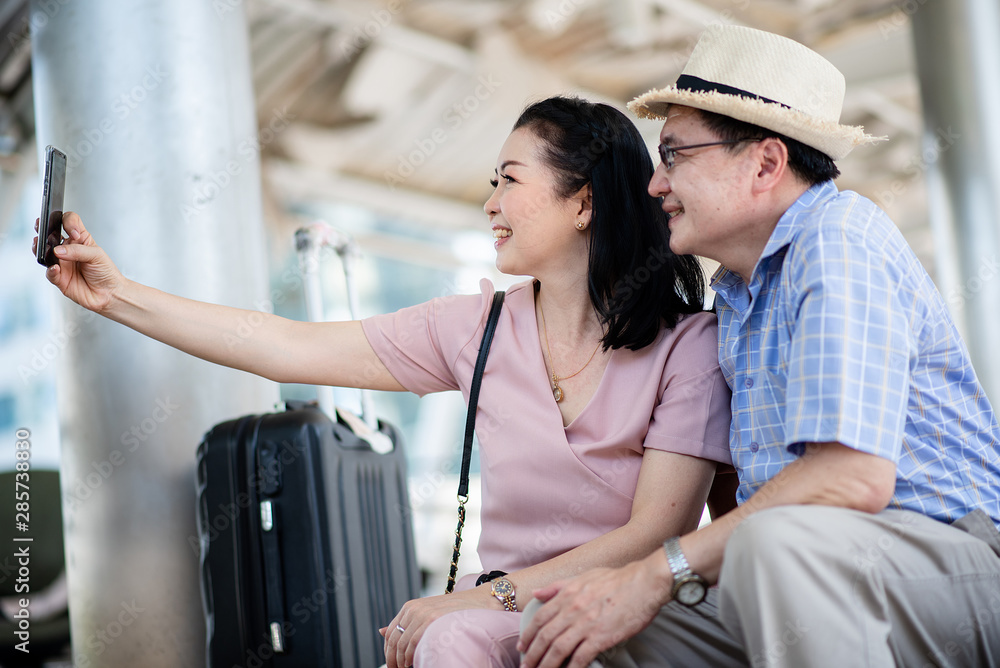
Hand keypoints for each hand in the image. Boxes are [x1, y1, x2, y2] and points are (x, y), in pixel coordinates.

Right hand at [34, 212, 125, 312]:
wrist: (109, 293)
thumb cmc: (105, 272)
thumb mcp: (97, 255)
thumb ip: (78, 251)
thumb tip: (58, 250)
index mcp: (79, 239)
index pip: (69, 221)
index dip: (68, 222)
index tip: (74, 232)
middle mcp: (67, 249)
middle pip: (50, 234)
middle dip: (43, 228)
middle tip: (42, 228)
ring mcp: (62, 263)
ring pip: (44, 253)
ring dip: (41, 248)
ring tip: (42, 247)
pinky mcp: (59, 278)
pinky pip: (50, 272)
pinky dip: (51, 270)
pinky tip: (56, 268)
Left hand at [378, 588, 500, 667]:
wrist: (484, 601)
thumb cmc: (458, 611)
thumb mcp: (430, 614)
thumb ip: (408, 623)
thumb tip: (380, 632)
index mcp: (410, 607)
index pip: (389, 634)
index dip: (389, 653)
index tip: (394, 665)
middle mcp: (413, 609)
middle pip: (393, 641)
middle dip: (393, 660)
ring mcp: (422, 614)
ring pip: (401, 647)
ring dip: (402, 663)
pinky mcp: (431, 620)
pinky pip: (412, 646)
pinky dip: (411, 659)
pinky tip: (416, 664)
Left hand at [518, 555, 670, 667]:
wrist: (644, 583)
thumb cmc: (617, 579)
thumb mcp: (583, 577)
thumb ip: (558, 586)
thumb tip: (537, 593)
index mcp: (567, 595)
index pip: (540, 618)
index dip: (528, 634)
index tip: (522, 646)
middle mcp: (572, 610)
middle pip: (545, 637)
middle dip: (533, 655)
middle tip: (526, 666)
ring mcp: (585, 624)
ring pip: (558, 649)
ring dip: (546, 665)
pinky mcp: (601, 637)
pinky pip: (580, 657)